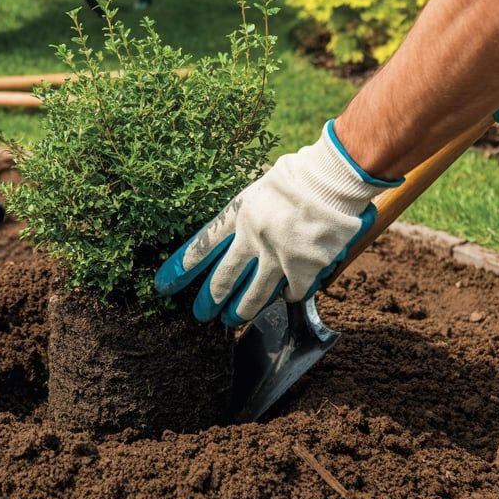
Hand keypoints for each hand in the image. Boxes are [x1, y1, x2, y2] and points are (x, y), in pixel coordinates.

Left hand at [154, 122, 401, 325]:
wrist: (333, 180)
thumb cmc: (300, 178)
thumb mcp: (260, 188)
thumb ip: (247, 214)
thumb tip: (239, 235)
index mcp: (239, 213)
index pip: (202, 245)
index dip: (182, 267)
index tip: (165, 284)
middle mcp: (253, 238)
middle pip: (224, 277)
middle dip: (210, 299)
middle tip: (201, 313)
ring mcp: (277, 256)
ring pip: (253, 295)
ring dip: (241, 310)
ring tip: (233, 320)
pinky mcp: (303, 269)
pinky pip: (291, 292)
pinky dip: (288, 295)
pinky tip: (286, 297)